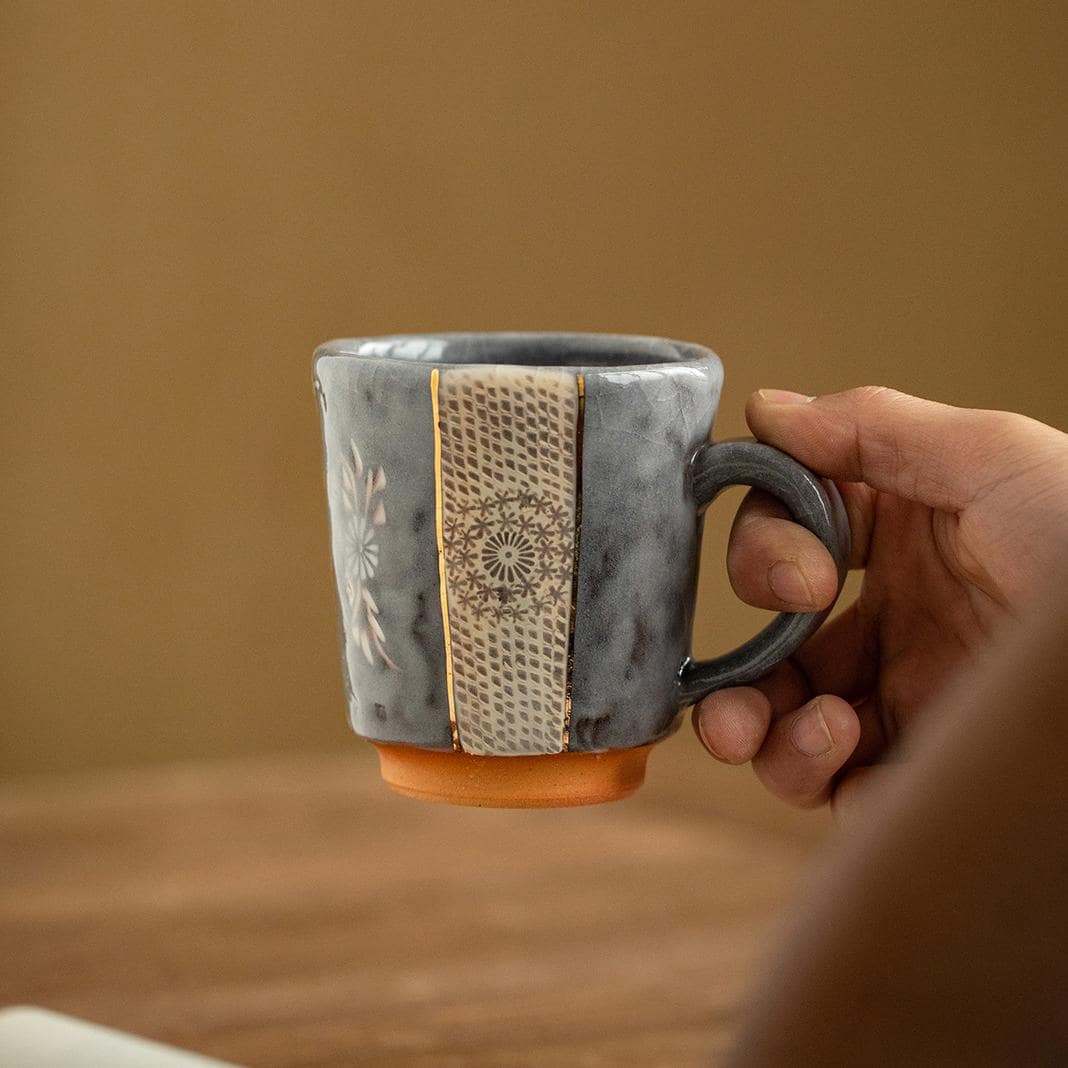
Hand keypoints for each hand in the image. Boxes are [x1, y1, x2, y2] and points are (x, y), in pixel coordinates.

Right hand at [693, 386, 1067, 814]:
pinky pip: (840, 790)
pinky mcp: (931, 774)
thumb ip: (872, 430)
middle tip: (734, 701)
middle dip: (733, 675)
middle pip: (773, 652)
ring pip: (789, 731)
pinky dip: (816, 775)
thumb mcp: (995, 461)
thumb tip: (766, 410)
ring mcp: (913, 703)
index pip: (790, 541)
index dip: (766, 554)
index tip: (806, 576)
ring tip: (816, 730)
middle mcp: (900, 625)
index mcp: (907, 542)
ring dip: (765, 734)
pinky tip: (847, 753)